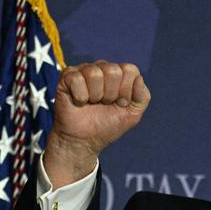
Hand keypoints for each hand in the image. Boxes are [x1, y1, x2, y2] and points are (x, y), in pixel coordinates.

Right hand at [44, 60, 149, 186]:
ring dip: (94, 96)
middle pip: (113, 71)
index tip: (119, 104)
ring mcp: (84, 71)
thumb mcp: (133, 114)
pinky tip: (79, 102)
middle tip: (103, 104)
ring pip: (94, 74)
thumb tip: (139, 78)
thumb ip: (143, 96)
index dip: (126, 91)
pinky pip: (76, 79)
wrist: (85, 141)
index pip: (130, 70)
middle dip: (110, 94)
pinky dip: (80, 97)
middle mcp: (102, 68)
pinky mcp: (67, 77)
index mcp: (119, 74)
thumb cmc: (108, 126)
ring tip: (91, 103)